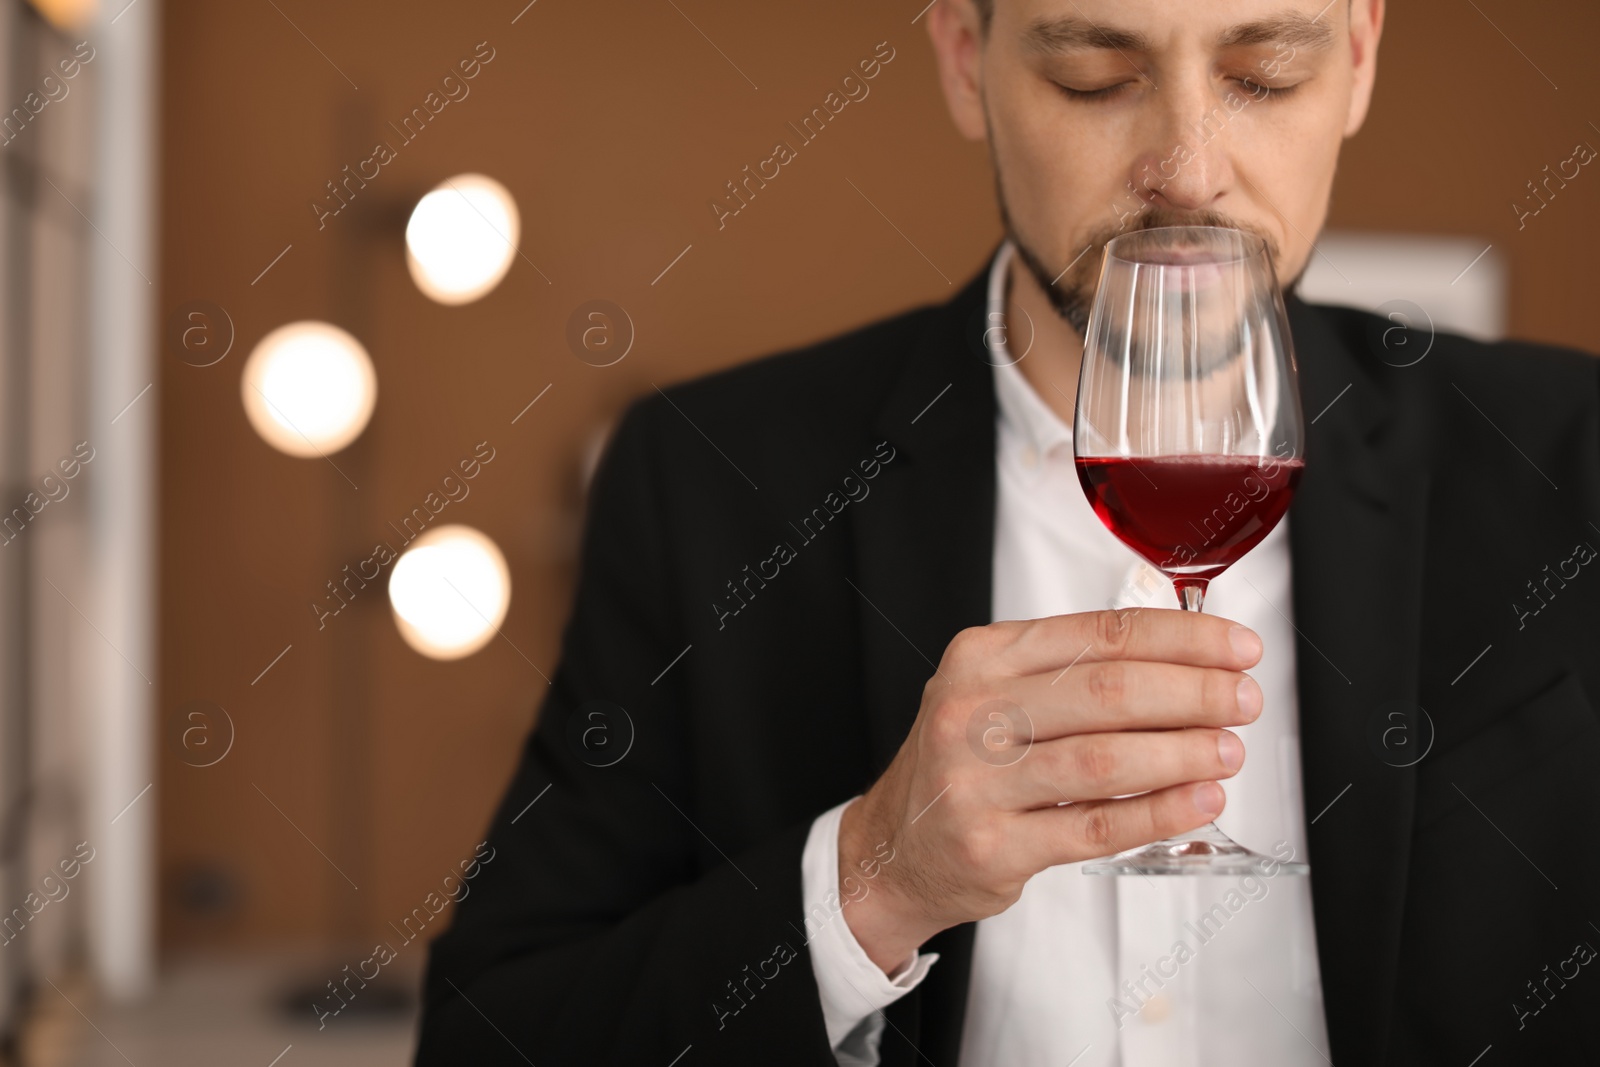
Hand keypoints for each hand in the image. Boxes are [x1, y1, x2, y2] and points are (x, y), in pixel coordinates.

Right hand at [837, 607, 1262, 972]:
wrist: (896, 846)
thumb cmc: (966, 763)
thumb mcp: (995, 692)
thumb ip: (1073, 671)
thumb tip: (1188, 662)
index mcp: (982, 658)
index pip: (1099, 634)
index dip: (1182, 638)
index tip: (1236, 647)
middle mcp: (973, 711)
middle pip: (1108, 691)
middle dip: (1194, 692)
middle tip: (1243, 701)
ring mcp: (977, 780)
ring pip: (1105, 759)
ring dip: (1183, 752)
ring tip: (1228, 751)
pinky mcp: (993, 844)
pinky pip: (1094, 826)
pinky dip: (1158, 812)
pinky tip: (1199, 800)